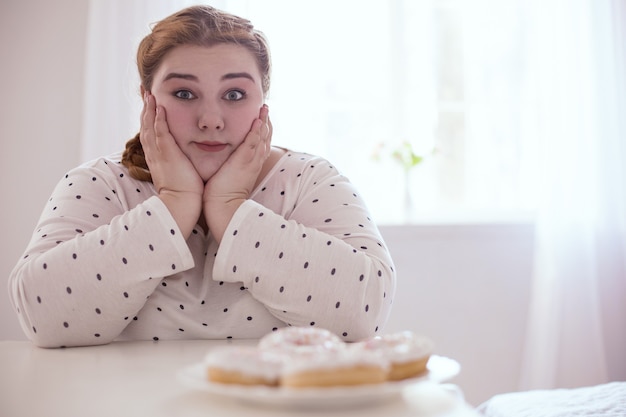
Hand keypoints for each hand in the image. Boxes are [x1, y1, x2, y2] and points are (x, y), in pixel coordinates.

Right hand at [140, 92, 202, 237]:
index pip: (151, 133)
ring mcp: (159, 154)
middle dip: (145, 109)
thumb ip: (180, 164)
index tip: (150, 104)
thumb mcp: (179, 174)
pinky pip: (161, 134)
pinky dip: (159, 120)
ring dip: (150, 109)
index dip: (149, 118)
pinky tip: (160, 107)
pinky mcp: (167, 156)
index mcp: (158, 159)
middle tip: (145, 92)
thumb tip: (185, 159)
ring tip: (149, 94)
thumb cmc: (184, 194)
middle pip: (146, 126)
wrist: (180, 206)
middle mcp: (155, 154)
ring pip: (150, 127)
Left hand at [203, 105, 271, 241]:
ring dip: (264, 122)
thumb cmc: (222, 196)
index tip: (261, 119)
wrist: (223, 208)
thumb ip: (228, 167)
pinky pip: (253, 143)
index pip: (260, 145)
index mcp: (250, 165)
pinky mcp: (243, 162)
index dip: (262, 131)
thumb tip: (222, 162)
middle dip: (266, 123)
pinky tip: (258, 120)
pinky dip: (256, 131)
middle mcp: (254, 162)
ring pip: (261, 138)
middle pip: (265, 139)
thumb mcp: (228, 177)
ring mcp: (250, 161)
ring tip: (265, 109)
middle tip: (266, 108)